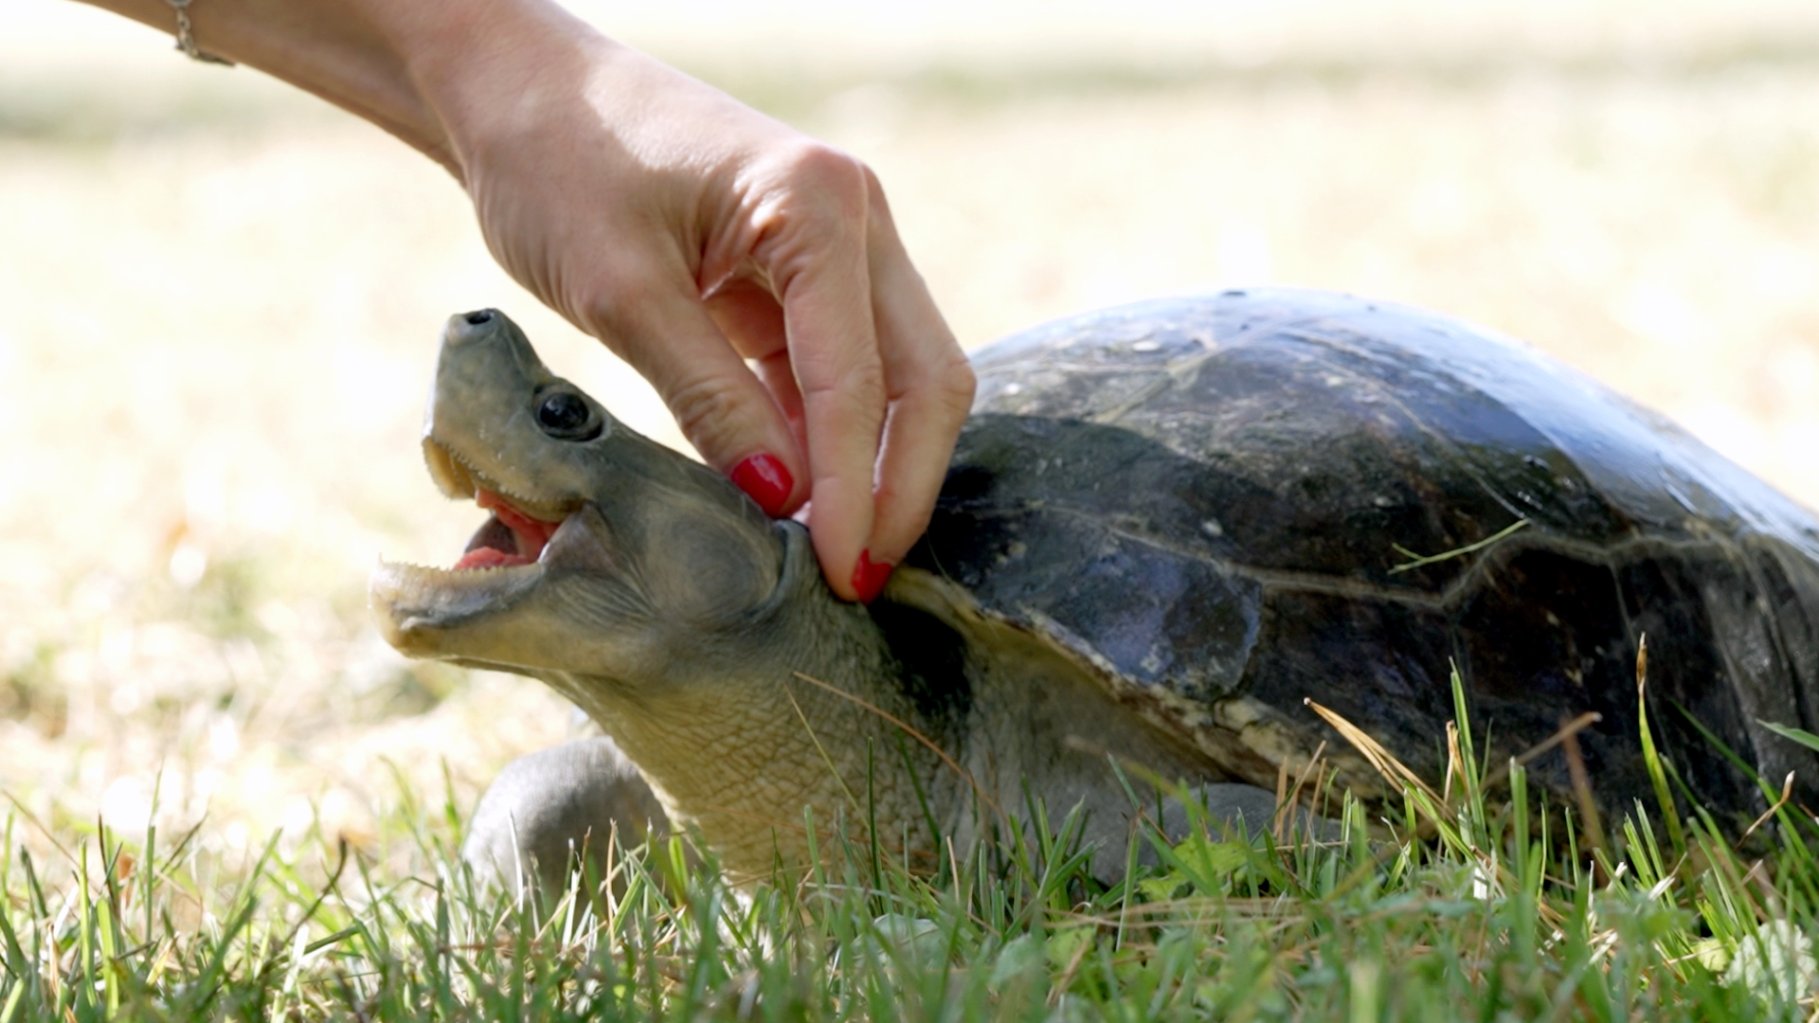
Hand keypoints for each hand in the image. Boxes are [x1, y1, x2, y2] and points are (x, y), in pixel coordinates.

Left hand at [422, 10, 974, 601]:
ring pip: (895, 380)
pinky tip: (795, 502)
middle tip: (859, 583)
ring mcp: (840, 245)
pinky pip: (839, 371)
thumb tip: (783, 499)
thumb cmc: (558, 163)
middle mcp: (856, 217)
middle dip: (900, 485)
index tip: (840, 577)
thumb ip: (708, 396)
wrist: (519, 90)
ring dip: (870, 468)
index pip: (859, 376)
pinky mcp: (804, 276)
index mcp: (819, 203)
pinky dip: (825, 438)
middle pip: (924, 377)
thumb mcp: (621, 291)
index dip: (855, 488)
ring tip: (830, 561)